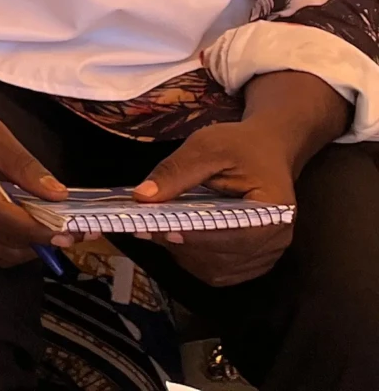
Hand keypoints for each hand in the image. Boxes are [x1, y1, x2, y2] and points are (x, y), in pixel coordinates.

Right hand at [0, 100, 66, 268]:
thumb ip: (21, 162)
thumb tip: (57, 194)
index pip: (1, 216)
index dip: (37, 229)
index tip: (69, 230)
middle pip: (4, 241)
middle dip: (44, 241)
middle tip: (75, 231)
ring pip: (1, 254)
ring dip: (31, 248)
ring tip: (55, 232)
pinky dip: (14, 249)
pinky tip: (27, 234)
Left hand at [134, 115, 318, 285]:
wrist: (267, 150)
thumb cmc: (240, 146)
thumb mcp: (206, 147)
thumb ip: (176, 172)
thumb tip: (142, 196)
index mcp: (274, 210)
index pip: (237, 237)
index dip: (199, 238)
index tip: (164, 230)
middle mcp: (276, 239)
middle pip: (226, 258)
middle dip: (185, 247)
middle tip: (148, 229)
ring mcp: (268, 253)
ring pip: (221, 271)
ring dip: (187, 257)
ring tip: (159, 232)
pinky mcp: (256, 259)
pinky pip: (223, 272)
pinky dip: (197, 262)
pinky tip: (178, 241)